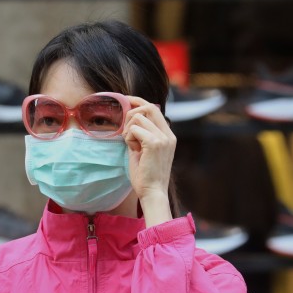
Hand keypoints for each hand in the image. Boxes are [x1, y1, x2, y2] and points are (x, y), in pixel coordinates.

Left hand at [122, 96, 175, 225]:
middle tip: (124, 129)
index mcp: (168, 136)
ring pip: (138, 118)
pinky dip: (129, 138)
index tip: (126, 99)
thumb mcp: (144, 150)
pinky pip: (134, 129)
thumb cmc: (145, 175)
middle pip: (148, 107)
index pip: (154, 108)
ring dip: (128, 130)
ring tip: (131, 145)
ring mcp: (163, 138)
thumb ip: (141, 135)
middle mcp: (168, 135)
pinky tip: (132, 149)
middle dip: (132, 112)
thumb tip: (129, 121)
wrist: (152, 192)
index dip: (139, 101)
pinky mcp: (154, 143)